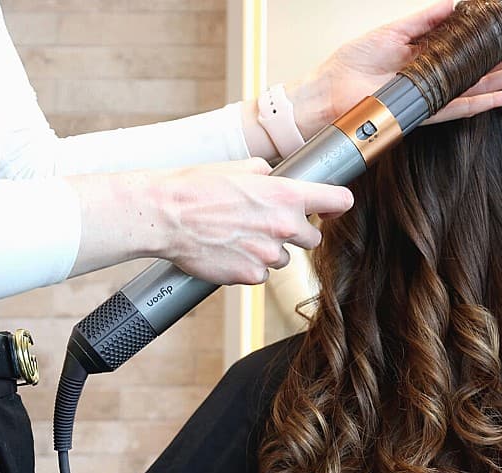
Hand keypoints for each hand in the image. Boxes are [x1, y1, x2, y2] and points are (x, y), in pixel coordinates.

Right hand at [67, 158, 352, 284]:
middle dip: (295, 232)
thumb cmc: (196, 187)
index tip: (334, 207)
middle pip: (312, 238)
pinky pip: (261, 273)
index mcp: (285, 194)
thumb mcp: (239, 167)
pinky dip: (249, 265)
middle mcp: (283, 226)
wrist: (164, 215)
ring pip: (284, 258)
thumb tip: (276, 178)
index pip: (338, 200)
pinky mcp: (250, 275)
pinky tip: (228, 251)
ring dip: (269, 249)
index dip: (337, 204)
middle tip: (268, 223)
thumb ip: (268, 175)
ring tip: (238, 235)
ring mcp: (268, 254)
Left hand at [288, 0, 501, 138]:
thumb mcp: (392, 33)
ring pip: (482, 87)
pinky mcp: (427, 113)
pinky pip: (464, 108)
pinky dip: (489, 102)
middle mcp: (436, 79)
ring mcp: (434, 97)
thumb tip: (455, 4)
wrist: (328, 92)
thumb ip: (425, 21)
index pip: (471, 49)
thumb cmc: (352, 64)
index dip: (498, 41)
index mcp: (429, 57)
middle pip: (485, 68)